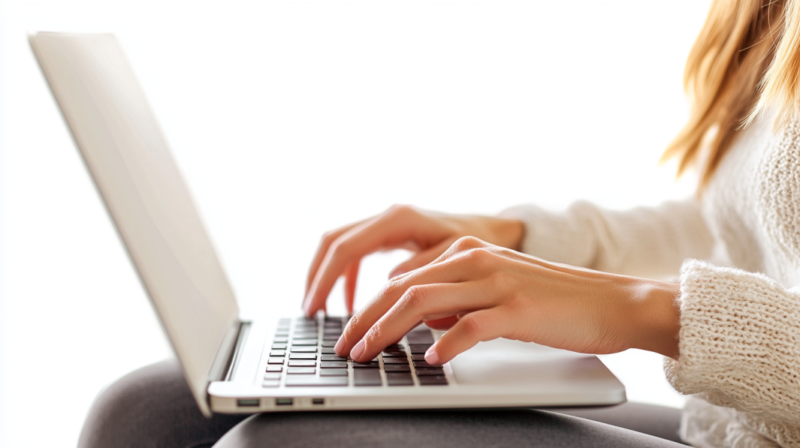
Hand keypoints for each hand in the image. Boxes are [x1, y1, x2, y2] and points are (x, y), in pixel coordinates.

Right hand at [303, 205, 523, 315]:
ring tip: (321, 310)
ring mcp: (387, 224)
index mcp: (399, 220)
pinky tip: (352, 303)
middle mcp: (388, 217)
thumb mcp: (456, 257)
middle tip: (309, 311)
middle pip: (334, 243)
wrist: (497, 231)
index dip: (326, 280)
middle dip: (317, 277)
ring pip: (341, 246)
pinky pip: (358, 254)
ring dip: (327, 277)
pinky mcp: (391, 236)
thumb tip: (392, 285)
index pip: (346, 249)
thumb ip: (424, 269)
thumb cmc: (482, 243)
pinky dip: (349, 278)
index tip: (316, 309)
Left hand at [334, 236, 680, 363]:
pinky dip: (446, 342)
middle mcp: (477, 261)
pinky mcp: (519, 308)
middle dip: (365, 320)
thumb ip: (460, 301)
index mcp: (468, 255)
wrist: (615, 302)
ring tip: (369, 354)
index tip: (350, 333)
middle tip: (346, 348)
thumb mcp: (499, 293)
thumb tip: (425, 322)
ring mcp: (497, 282)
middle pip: (403, 288)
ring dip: (388, 330)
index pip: (404, 280)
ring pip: (424, 302)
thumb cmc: (556, 303)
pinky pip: (471, 325)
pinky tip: (432, 359)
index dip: (369, 308)